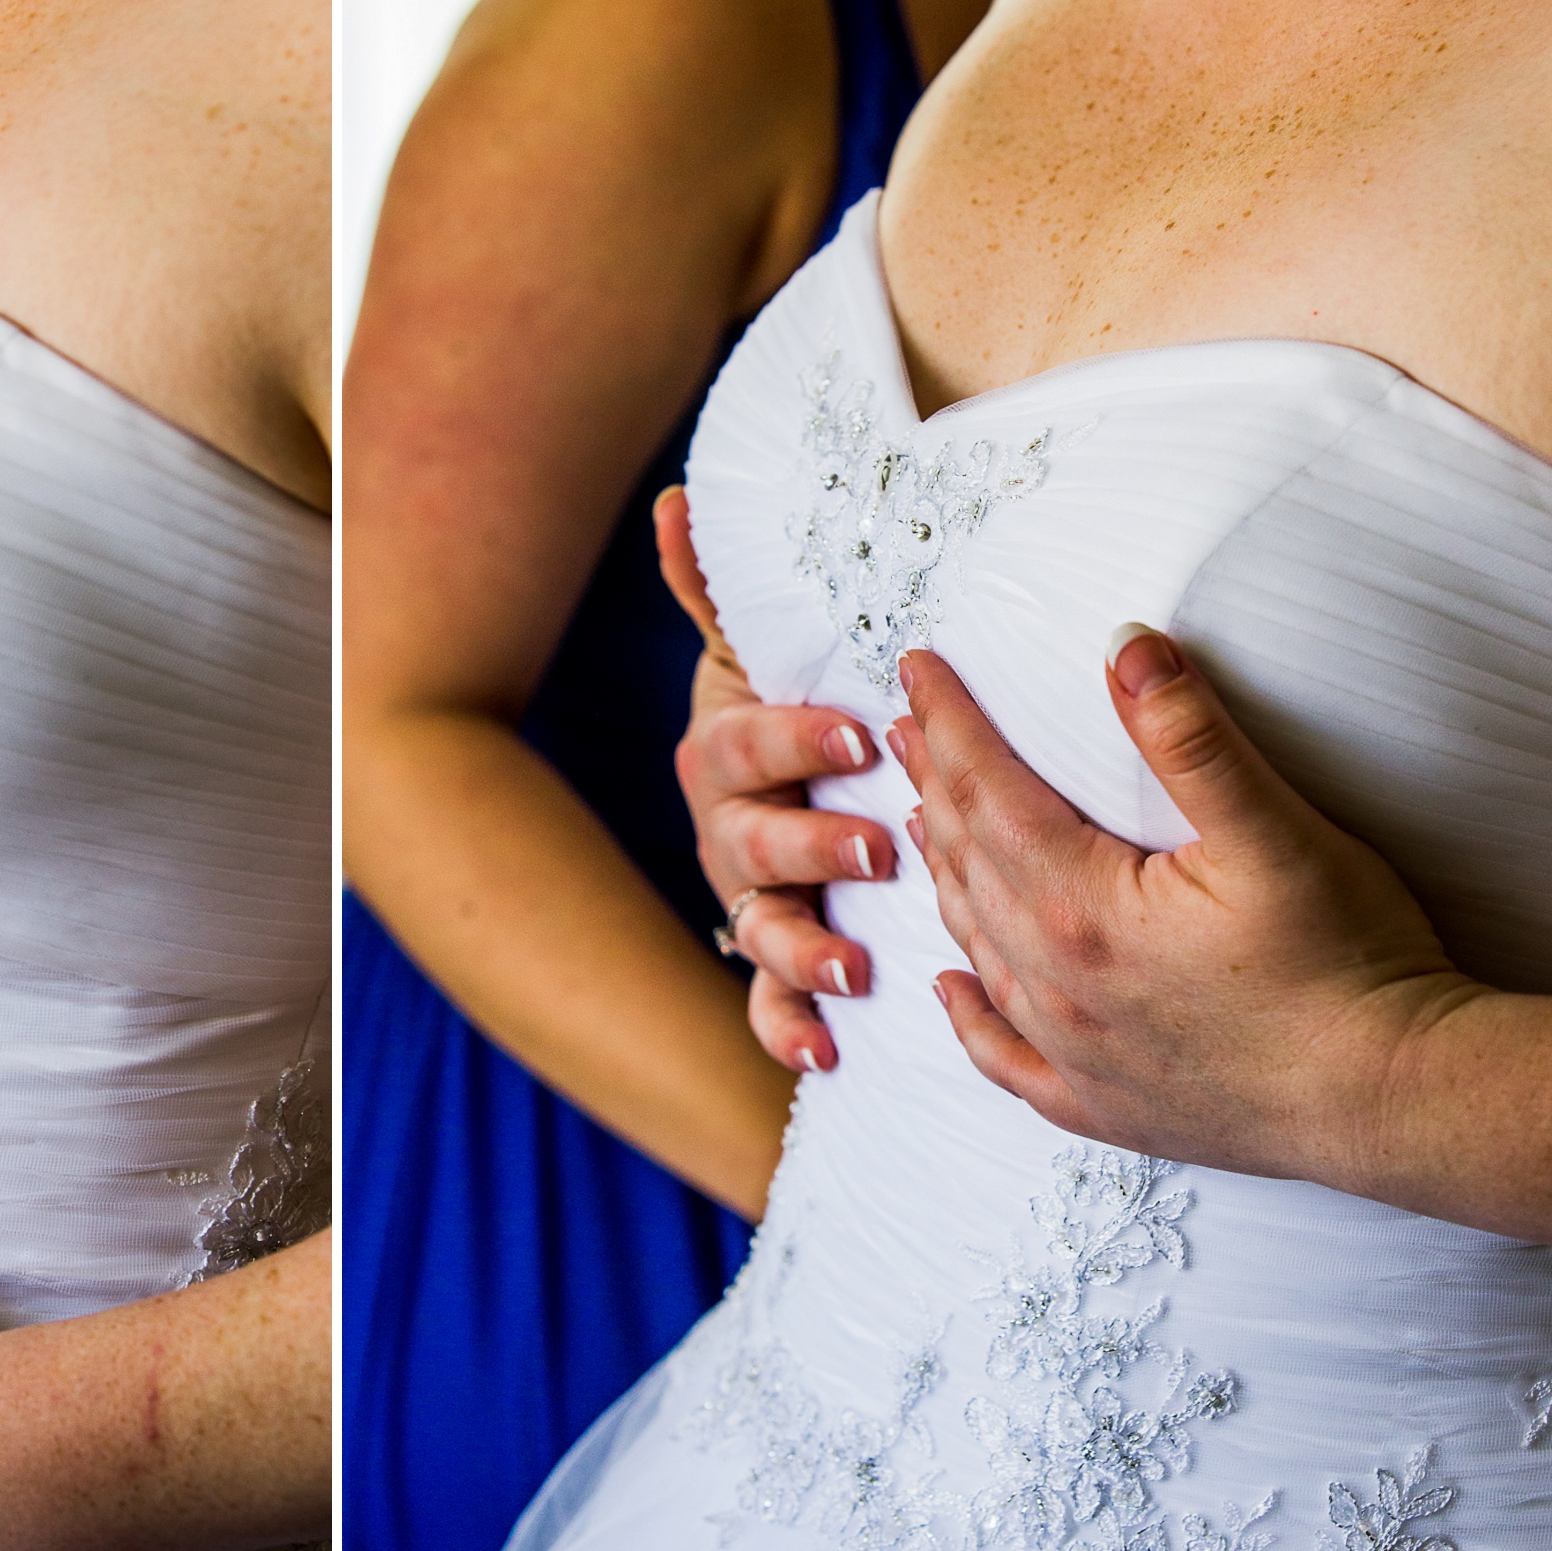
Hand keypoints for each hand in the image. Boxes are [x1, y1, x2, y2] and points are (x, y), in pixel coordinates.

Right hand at [654, 488, 896, 1073]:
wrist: (794, 786)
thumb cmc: (797, 704)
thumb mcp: (761, 647)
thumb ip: (716, 587)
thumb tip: (672, 499)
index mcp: (727, 748)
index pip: (746, 742)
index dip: (796, 739)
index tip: (863, 737)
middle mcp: (725, 827)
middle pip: (748, 841)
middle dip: (810, 847)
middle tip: (878, 850)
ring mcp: (744, 898)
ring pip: (756, 928)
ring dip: (801, 950)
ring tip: (854, 966)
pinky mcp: (771, 960)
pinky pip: (765, 1003)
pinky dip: (788, 1028)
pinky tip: (824, 1051)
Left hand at [893, 628, 1468, 1191]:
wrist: (1398, 1100)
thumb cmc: (1352, 963)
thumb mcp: (1275, 831)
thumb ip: (1190, 737)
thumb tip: (1125, 647)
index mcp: (1080, 906)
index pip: (986, 789)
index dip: (949, 721)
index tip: (917, 668)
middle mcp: (1055, 982)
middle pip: (969, 860)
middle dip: (935, 783)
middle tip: (909, 728)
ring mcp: (1073, 1050)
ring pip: (978, 946)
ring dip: (945, 874)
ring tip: (924, 817)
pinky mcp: (1104, 1104)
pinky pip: (1006, 1057)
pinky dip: (969, 1015)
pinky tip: (950, 986)